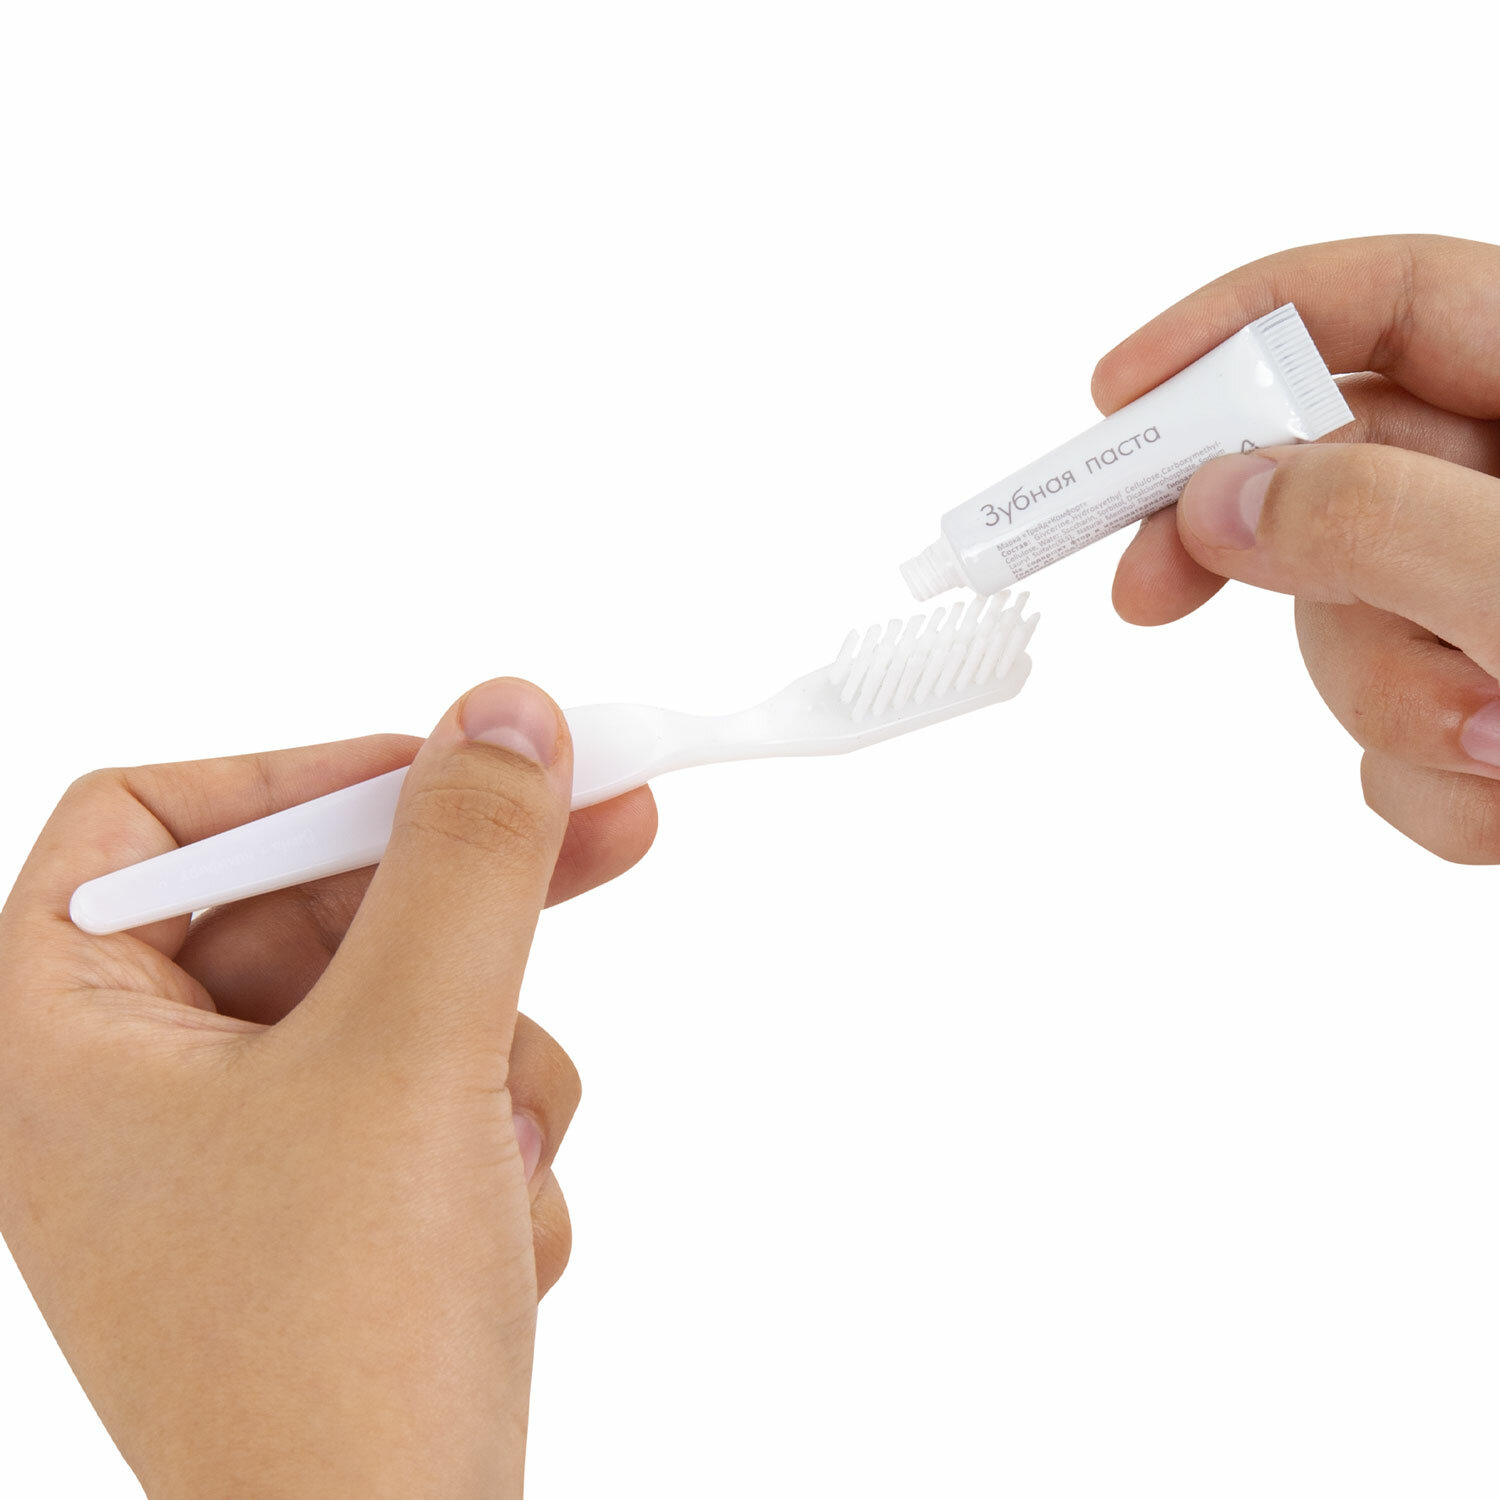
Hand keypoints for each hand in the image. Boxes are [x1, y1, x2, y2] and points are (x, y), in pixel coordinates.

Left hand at [0, 678, 655, 1498]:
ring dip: (489, 1052)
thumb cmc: (336, 1352)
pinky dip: (492, 1135)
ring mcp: (239, 1155)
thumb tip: (508, 712)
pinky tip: (500, 1233)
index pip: (151, 819)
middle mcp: (135, 1092)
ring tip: (501, 1160)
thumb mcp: (409, 1057)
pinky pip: (434, 1091)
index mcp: (60, 1041)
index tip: (449, 762)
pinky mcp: (333, 1208)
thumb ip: (462, 863)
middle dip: (462, 892)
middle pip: (312, 901)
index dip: (304, 773)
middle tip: (609, 820)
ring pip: (400, 997)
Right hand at [1094, 234, 1499, 861]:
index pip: (1384, 303)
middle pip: (1334, 475)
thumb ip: (1385, 521)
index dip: (1235, 330)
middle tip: (1147, 597)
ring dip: (1392, 704)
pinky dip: (1434, 786)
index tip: (1118, 402)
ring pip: (1353, 626)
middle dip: (1268, 560)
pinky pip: (1397, 734)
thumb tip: (1225, 499)